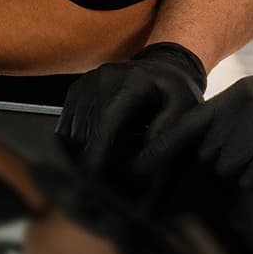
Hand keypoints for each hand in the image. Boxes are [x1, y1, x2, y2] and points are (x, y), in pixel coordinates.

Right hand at [54, 42, 206, 178]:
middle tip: (104, 185)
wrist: (163, 68)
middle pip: (86, 128)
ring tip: (102, 171)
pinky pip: (67, 125)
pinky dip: (77, 144)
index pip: (106, 119)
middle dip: (91, 158)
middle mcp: (103, 78)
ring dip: (82, 153)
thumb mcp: (185, 110)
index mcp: (132, 82)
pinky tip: (95, 153)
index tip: (94, 177)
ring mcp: (86, 82)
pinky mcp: (76, 90)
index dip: (97, 150)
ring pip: (72, 129)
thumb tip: (140, 160)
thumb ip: (165, 133)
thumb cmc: (176, 93)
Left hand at [147, 76, 252, 187]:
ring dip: (245, 174)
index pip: (189, 125)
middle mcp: (246, 111)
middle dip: (221, 165)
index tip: (143, 167)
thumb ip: (233, 112)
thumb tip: (198, 140)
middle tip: (248, 163)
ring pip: (230, 171)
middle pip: (209, 154)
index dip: (165, 148)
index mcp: (240, 95)